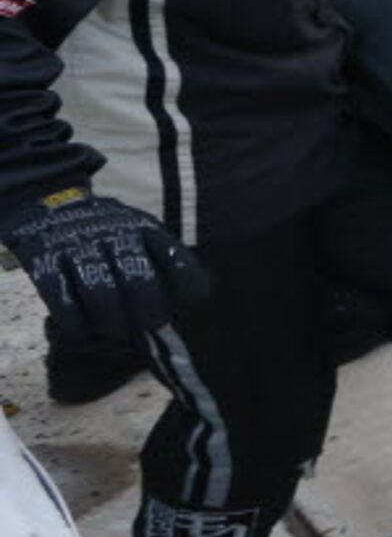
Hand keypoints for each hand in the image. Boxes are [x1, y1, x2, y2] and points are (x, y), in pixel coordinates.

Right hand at [2, 191, 209, 343]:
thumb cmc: (105, 231)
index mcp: (144, 228)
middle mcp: (114, 235)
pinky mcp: (44, 261)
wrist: (47, 201)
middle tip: (148, 328)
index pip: (174, 257)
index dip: (187, 284)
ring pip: (100, 293)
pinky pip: (61, 299)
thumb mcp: (140, 230)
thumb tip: (201, 292)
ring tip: (115, 335)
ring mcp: (78, 247)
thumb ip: (165, 258)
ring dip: (111, 322)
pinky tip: (81, 334)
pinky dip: (73, 323)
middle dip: (148, 312)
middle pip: (138, 280)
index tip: (189, 302)